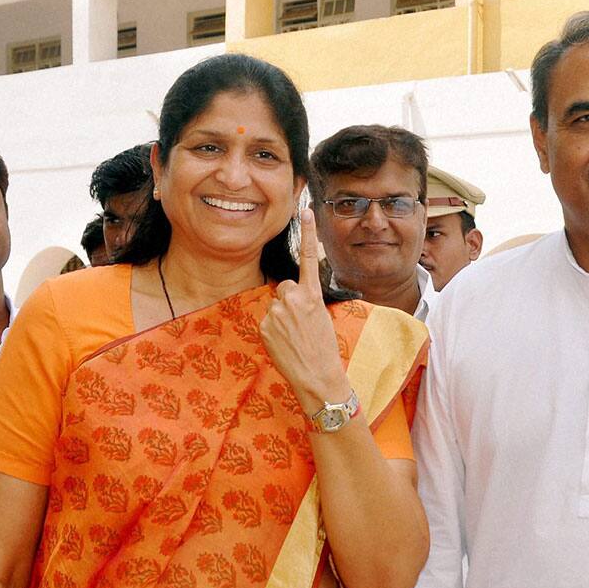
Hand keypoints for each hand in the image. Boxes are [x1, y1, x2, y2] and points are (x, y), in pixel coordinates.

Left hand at [260, 209, 350, 414]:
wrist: (317, 376)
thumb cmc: (324, 349)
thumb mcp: (322, 317)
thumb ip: (306, 301)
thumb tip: (289, 297)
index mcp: (313, 295)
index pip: (308, 258)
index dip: (308, 234)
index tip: (305, 211)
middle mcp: (293, 298)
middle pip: (284, 287)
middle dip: (289, 301)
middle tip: (301, 324)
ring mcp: (277, 312)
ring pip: (275, 305)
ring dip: (281, 318)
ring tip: (294, 337)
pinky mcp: (265, 325)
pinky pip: (267, 320)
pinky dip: (274, 330)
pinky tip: (285, 344)